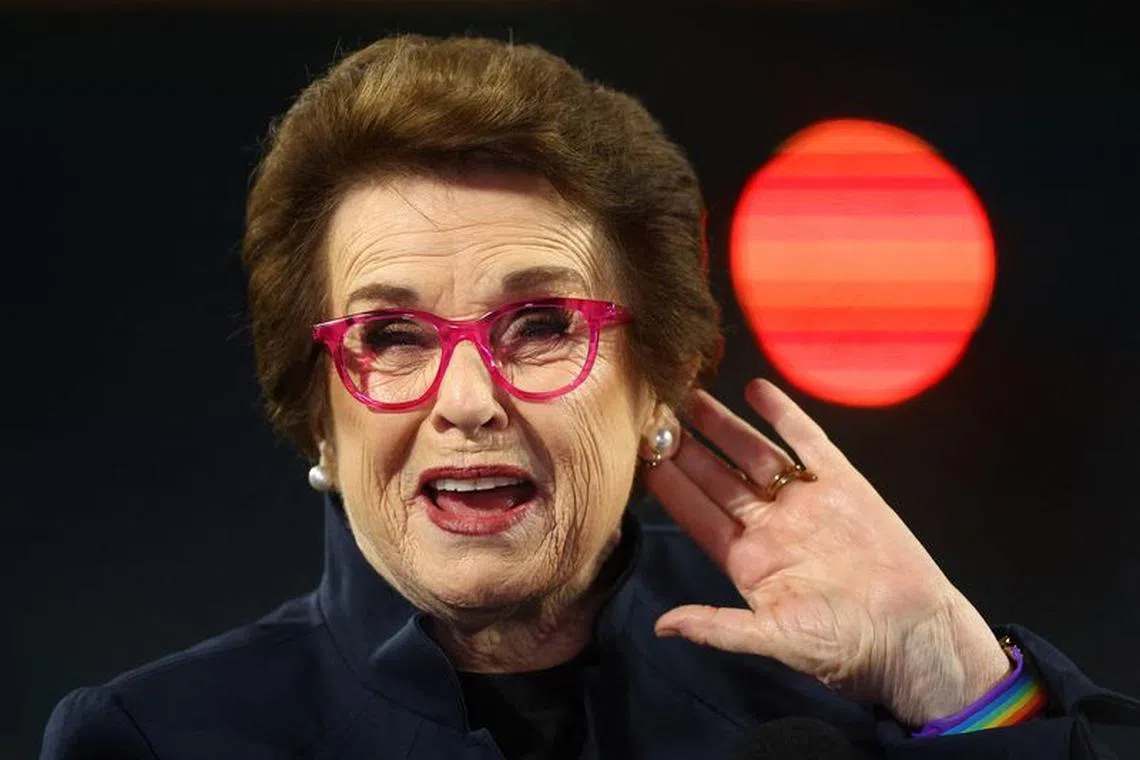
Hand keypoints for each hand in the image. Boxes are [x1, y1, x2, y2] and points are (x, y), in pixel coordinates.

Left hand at [646, 379, 1011, 726]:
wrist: (915, 637)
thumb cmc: (845, 647)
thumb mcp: (773, 640)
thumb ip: (717, 627)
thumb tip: (662, 627)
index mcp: (748, 562)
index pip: (697, 514)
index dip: (669, 484)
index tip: (639, 455)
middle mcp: (771, 527)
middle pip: (719, 478)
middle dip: (687, 447)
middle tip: (656, 412)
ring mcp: (805, 504)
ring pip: (755, 455)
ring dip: (724, 427)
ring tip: (693, 396)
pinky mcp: (844, 486)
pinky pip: (808, 442)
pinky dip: (783, 415)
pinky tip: (757, 390)